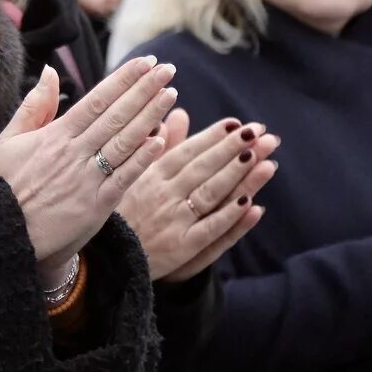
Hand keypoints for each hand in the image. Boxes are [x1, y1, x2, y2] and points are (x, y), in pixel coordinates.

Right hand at [0, 57, 176, 285]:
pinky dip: (142, 159)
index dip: (123, 79)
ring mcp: (87, 179)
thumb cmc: (3, 186)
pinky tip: (161, 140)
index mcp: (55, 135)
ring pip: (124, 141)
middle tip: (168, 69)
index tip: (145, 62)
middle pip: (116, 115)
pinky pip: (124, 178)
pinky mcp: (95, 206)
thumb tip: (50, 70)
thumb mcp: (9, 140)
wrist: (1, 234)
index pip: (97, 100)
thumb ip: (34, 106)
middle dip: (144, 90)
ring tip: (170, 95)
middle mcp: (74, 153)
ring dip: (150, 116)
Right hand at [117, 113, 273, 280]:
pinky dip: (230, 215)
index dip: (213, 136)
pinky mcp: (181, 247)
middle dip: (233, 147)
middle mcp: (164, 194)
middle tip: (260, 131)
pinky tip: (251, 202)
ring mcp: (173, 220)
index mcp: (151, 174)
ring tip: (263, 158)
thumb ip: (162, 145)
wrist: (109, 258)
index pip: (188, 151)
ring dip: (237, 175)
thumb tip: (180, 114)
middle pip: (203, 167)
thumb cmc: (123, 211)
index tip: (237, 123)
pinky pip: (210, 228)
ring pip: (210, 193)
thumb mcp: (134, 173)